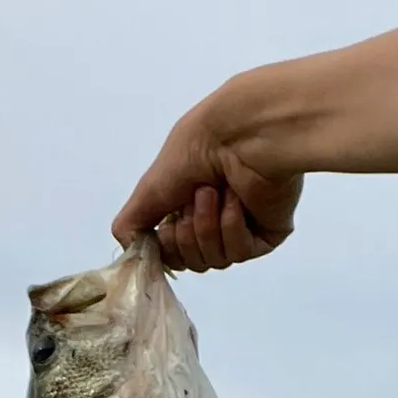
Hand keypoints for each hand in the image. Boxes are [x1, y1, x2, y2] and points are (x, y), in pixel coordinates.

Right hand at [111, 88, 304, 272]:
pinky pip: (241, 251)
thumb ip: (130, 226)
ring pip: (216, 259)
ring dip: (208, 225)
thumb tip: (134, 252)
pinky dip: (232, 225)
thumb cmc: (194, 152)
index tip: (163, 227)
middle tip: (194, 198)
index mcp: (186, 209)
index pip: (172, 254)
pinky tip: (235, 199)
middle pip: (192, 262)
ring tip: (214, 192)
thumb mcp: (148, 191)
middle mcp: (214, 220)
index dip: (165, 246)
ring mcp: (242, 229)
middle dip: (187, 233)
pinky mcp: (268, 234)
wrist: (237, 136)